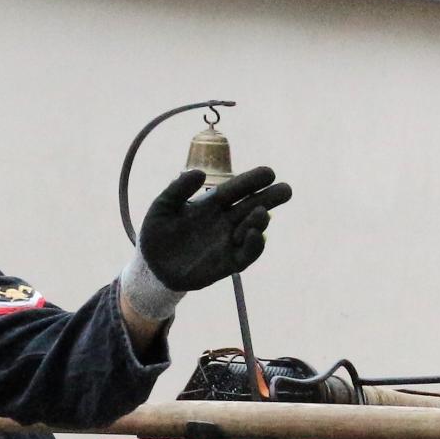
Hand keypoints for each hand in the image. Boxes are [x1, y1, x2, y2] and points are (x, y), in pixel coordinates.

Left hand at [138, 165, 294, 291]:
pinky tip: (255, 235)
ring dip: (259, 220)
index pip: (236, 189)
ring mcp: (228, 242)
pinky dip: (254, 246)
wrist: (153, 266)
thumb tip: (201, 174)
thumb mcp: (162, 206)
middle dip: (270, 198)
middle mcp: (224, 221)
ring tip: (262, 212)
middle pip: (252, 206)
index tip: (269, 173)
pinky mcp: (228, 263)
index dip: (252, 180)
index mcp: (211, 204)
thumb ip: (178, 188)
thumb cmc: (157, 233)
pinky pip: (247, 255)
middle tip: (286, 189)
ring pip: (252, 229)